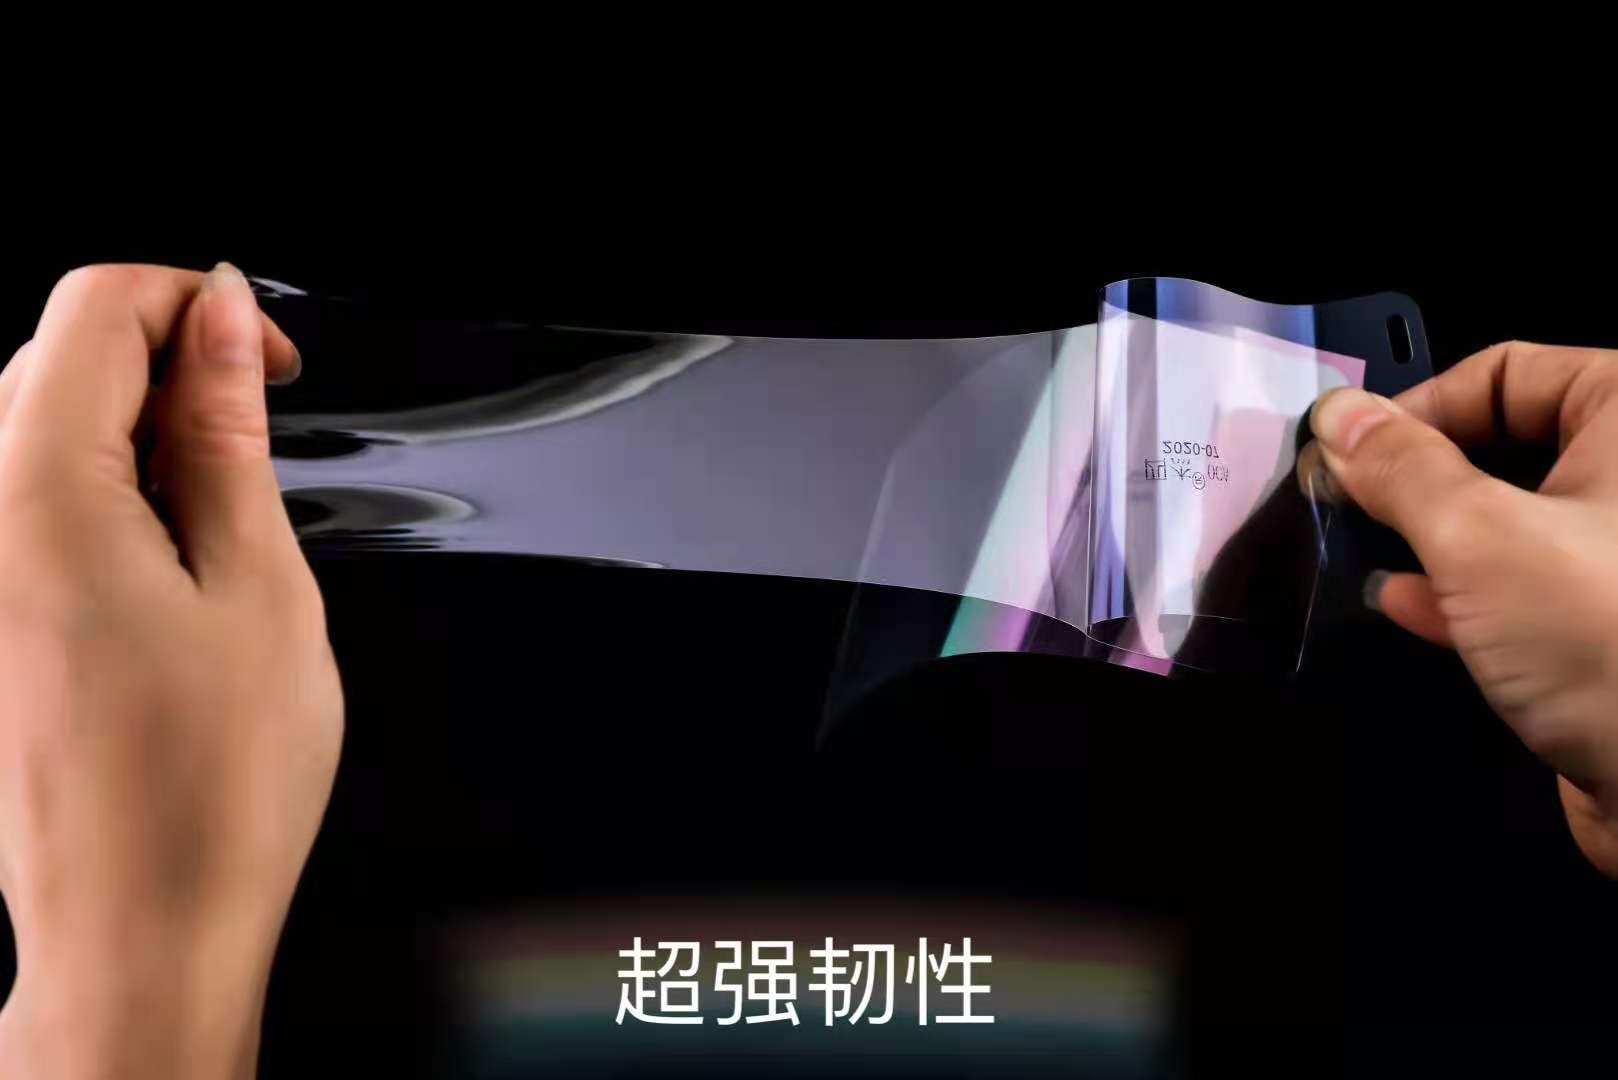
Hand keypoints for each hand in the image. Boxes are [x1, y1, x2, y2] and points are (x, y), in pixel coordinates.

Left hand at [0, 265, 342, 1077]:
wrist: (136, 933)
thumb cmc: (207, 791)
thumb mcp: (258, 585)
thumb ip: (225, 434)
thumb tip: (218, 323)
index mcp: (37, 497)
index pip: (95, 308)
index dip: (197, 306)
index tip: (265, 356)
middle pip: (53, 359)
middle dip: (166, 364)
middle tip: (257, 432)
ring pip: (35, 430)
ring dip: (133, 434)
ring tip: (217, 517)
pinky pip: (19, 506)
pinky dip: (96, 496)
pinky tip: (162, 565)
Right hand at [1298, 342, 1617, 877]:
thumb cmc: (1606, 640)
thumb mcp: (1478, 536)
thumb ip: (1400, 469)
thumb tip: (1340, 417)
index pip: (1508, 372)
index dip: (1419, 408)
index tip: (1351, 453)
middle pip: (1507, 442)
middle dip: (1420, 475)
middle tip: (1350, 501)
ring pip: (1510, 517)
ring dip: (1432, 535)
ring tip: (1363, 551)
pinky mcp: (1608, 627)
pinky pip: (1526, 582)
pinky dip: (1464, 588)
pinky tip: (1406, 606)